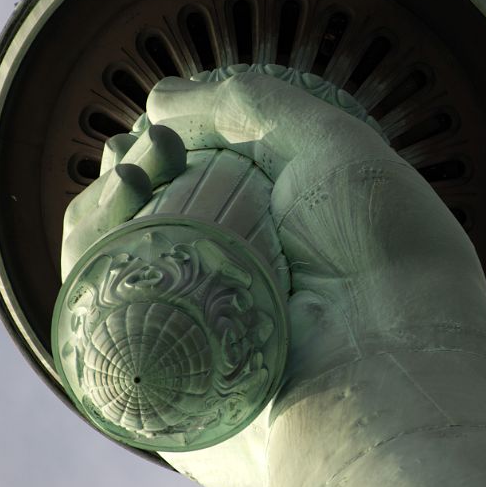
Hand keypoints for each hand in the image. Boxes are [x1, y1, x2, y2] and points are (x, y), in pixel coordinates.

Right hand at [59, 70, 485, 486]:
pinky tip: (117, 220)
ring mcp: (192, 334)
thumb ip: (246, 105)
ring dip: (103, 208)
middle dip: (129, 171)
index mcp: (271, 232)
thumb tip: (159, 101)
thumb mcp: (326, 142)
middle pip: (141, 218)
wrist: (394, 346)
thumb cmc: (376, 242)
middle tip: (154, 154)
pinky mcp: (158, 385)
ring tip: (132, 178)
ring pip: (109, 264)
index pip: (190, 181)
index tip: (166, 127)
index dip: (162, 146)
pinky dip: (91, 261)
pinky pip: (94, 321)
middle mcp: (229, 282)